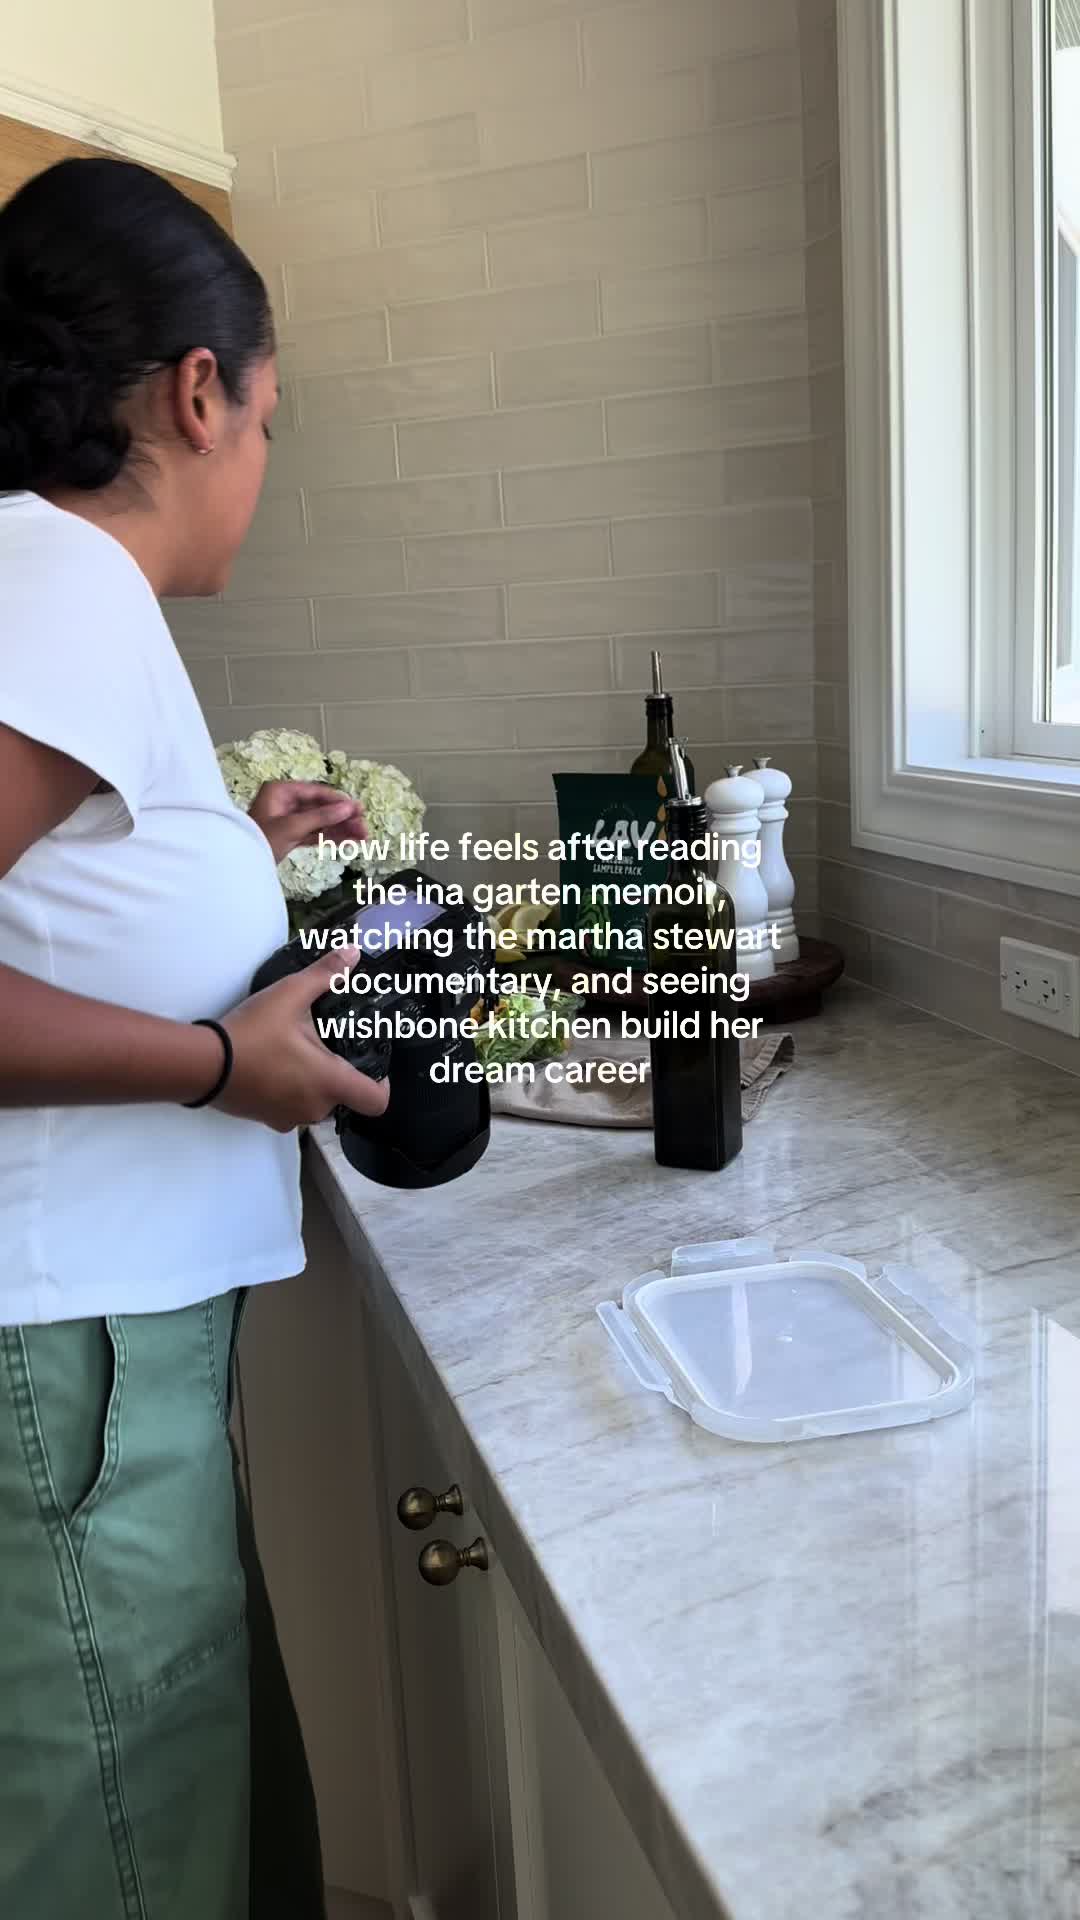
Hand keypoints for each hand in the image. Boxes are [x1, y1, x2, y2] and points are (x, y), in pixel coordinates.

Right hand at [216, 949, 389, 1132]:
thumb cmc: (250, 1034)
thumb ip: (325, 975)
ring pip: (315, 1102)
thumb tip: (352, 954)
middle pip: (344, 1096)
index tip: (373, 1064)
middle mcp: (314, 1107)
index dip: (381, 1083)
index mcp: (329, 1082)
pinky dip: (288, 1090)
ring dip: (311, 1082)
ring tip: (294, 1051)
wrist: (203, 1064)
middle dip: (337, 1072)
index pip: (376, 1100)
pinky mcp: (267, 1120)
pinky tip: (273, 1065)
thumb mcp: (290, 995)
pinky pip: (290, 1108)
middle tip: (323, 1044)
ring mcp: (289, 1118)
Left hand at [248, 780, 365, 864]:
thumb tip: (349, 807)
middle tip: (364, 828)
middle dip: (343, 819)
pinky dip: (330, 838)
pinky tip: (349, 842)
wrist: (238, 866)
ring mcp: (287, 820)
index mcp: (280, 791)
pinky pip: (314, 834)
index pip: (316, 792)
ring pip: (320, 822)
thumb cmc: (260, 840)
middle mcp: (285, 802)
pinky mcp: (290, 836)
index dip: (339, 801)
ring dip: (341, 830)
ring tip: (363, 838)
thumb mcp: (292, 827)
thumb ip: (322, 817)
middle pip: (321, 808)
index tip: (359, 810)